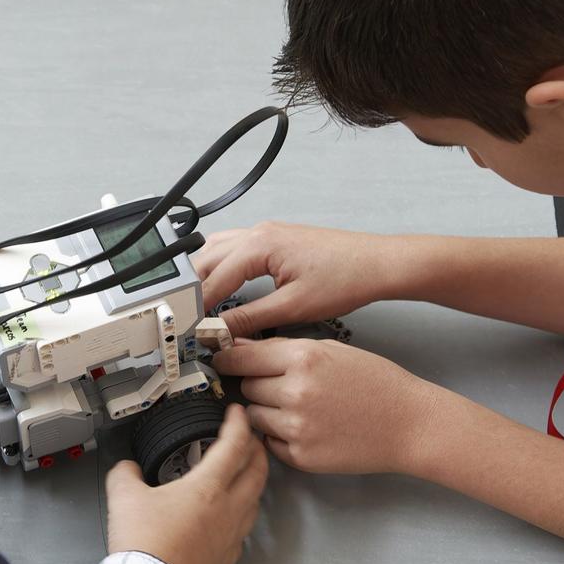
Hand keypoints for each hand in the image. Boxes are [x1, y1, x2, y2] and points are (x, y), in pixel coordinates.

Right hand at [105, 404, 268, 563]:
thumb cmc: (144, 543)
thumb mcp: (123, 497)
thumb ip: (126, 474)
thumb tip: (127, 469)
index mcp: (208, 487)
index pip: (234, 445)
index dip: (239, 424)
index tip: (238, 414)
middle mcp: (227, 509)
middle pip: (257, 472)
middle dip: (257, 451)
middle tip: (250, 440)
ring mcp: (230, 536)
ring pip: (255, 502)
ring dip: (254, 483)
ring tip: (246, 476)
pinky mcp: (225, 560)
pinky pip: (242, 532)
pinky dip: (242, 517)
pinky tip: (231, 520)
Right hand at [194, 222, 400, 337]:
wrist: (378, 264)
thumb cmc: (346, 278)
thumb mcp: (293, 307)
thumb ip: (250, 319)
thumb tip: (221, 331)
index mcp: (259, 245)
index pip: (213, 279)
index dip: (197, 308)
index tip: (187, 330)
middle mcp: (259, 233)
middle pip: (207, 259)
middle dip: (193, 289)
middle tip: (186, 320)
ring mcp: (267, 232)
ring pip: (218, 250)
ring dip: (205, 276)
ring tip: (198, 305)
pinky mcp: (276, 239)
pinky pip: (235, 248)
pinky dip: (222, 266)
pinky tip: (224, 284)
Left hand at [213, 337, 443, 476]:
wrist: (409, 424)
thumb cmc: (375, 383)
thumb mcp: (332, 350)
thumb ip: (284, 349)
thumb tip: (240, 347)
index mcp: (303, 358)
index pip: (241, 357)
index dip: (228, 358)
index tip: (220, 359)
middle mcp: (295, 392)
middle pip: (246, 387)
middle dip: (256, 385)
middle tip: (281, 385)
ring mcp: (296, 428)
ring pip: (252, 416)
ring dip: (265, 410)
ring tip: (298, 407)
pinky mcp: (301, 456)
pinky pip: (269, 442)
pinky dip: (279, 435)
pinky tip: (307, 427)